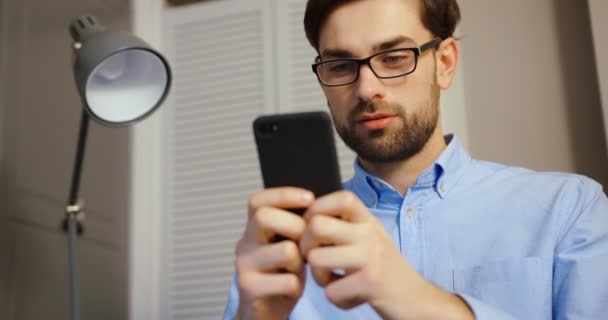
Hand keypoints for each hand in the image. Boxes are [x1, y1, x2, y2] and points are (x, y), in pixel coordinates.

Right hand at [234, 187, 314, 319]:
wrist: (264, 313)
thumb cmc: (281, 275)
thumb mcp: (288, 246)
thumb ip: (294, 227)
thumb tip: (318, 206)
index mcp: (253, 229)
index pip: (258, 200)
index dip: (284, 194)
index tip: (310, 198)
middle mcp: (244, 244)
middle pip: (265, 217)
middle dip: (296, 226)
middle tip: (306, 242)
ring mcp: (243, 266)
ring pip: (285, 250)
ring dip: (300, 262)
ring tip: (297, 270)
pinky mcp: (249, 288)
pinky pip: (287, 280)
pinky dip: (296, 286)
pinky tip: (291, 288)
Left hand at [299, 191, 472, 319]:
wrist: (417, 301)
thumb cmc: (385, 270)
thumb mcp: (369, 239)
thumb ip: (344, 226)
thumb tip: (307, 217)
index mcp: (368, 221)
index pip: (339, 197)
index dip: (317, 208)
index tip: (312, 227)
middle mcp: (370, 234)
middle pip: (316, 225)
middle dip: (305, 246)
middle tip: (314, 260)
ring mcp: (371, 257)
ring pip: (316, 258)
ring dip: (318, 277)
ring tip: (333, 281)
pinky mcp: (371, 283)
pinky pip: (330, 291)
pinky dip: (336, 299)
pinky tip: (349, 297)